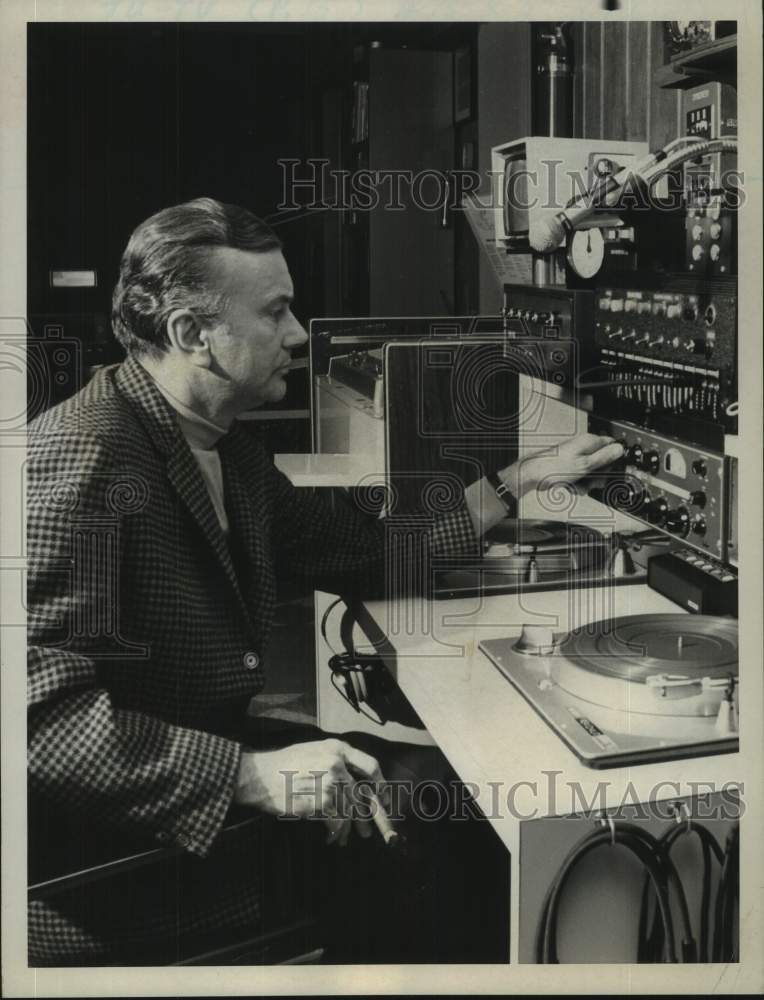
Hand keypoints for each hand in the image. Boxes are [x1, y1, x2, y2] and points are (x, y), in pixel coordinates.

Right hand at [234, 738, 385, 845]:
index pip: (371, 766)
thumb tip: (359, 787)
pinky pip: (336, 822)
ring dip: (348, 829)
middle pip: (361, 795)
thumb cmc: (285, 765)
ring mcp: (328, 782)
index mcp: (338, 748)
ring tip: (343, 839)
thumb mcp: (314, 751)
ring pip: (349, 811)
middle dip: (365, 817)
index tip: (384, 800)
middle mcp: (336, 763)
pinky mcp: (319, 801)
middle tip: (366, 832)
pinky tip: (330, 838)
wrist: (259, 775)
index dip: (381, 785)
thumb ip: (338, 763)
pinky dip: (335, 833)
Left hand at [499, 433, 623, 497]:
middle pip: (603, 462)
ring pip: (592, 473)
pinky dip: (578, 484)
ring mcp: (576, 458)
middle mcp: (583, 448)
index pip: (612, 446)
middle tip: (593, 480)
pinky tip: (572, 486)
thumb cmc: (553, 468)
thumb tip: (620, 449)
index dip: (615, 459)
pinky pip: (582, 477)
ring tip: (580, 484)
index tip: (614, 470)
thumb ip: (604, 457)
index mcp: (589, 442)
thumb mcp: (585, 464)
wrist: (534, 476)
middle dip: (600, 475)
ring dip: (588, 482)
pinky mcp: (570, 468)